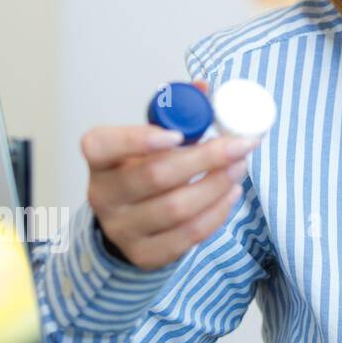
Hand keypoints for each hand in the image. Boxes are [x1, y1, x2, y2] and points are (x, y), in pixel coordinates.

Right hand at [81, 81, 257, 270]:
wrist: (131, 221)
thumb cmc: (146, 168)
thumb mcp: (153, 137)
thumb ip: (177, 113)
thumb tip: (203, 87)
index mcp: (100, 158)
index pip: (103, 146)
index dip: (138, 139)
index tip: (178, 133)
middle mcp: (103, 194)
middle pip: (155, 176)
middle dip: (206, 158)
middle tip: (241, 144)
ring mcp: (121, 229)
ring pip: (175, 208)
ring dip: (217, 184)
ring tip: (240, 166)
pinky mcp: (144, 255)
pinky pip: (187, 236)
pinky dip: (216, 213)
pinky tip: (231, 193)